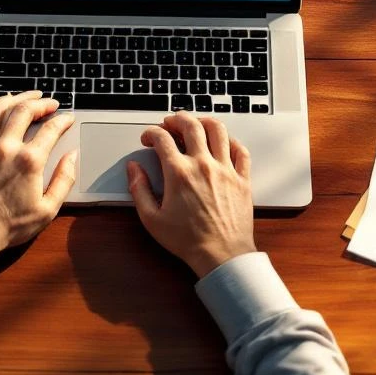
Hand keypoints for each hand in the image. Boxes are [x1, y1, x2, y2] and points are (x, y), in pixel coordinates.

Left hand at [0, 91, 77, 255]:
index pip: (50, 129)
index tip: (68, 118)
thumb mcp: (48, 209)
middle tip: (48, 102)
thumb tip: (72, 157)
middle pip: (23, 110)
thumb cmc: (10, 225)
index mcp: (28, 161)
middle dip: (39, 102)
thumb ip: (64, 179)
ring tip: (23, 97)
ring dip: (12, 98)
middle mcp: (5, 148)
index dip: (63, 120)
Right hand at [127, 111, 255, 277]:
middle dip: (176, 118)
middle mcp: (203, 165)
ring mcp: (225, 169)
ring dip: (203, 121)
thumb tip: (134, 169)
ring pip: (217, 130)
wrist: (222, 256)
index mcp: (179, 173)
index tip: (148, 138)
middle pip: (190, 125)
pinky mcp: (242, 178)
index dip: (150, 133)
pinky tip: (222, 142)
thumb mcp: (152, 219)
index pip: (162, 138)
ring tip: (195, 123)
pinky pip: (240, 149)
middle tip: (169, 123)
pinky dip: (230, 140)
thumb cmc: (188, 240)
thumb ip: (139, 189)